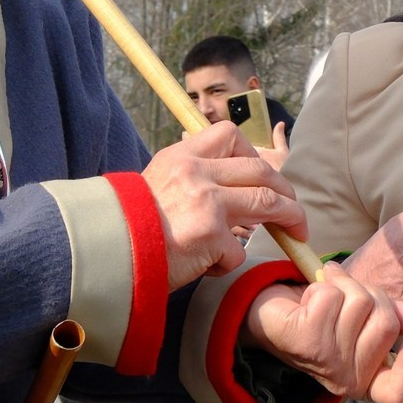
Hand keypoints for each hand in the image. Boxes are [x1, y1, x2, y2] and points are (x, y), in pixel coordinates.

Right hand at [142, 122, 306, 283]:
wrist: (107, 250)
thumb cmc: (130, 224)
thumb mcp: (156, 182)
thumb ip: (190, 178)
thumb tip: (228, 187)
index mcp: (182, 156)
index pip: (231, 136)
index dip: (255, 156)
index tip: (263, 177)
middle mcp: (197, 172)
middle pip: (261, 172)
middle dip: (286, 191)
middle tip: (294, 210)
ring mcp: (207, 202)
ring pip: (267, 203)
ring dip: (288, 219)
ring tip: (295, 234)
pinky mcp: (210, 235)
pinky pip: (237, 250)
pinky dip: (229, 262)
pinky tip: (210, 266)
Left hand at [241, 265, 402, 402]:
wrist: (275, 314)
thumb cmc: (326, 318)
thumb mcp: (367, 319)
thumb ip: (397, 319)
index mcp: (369, 380)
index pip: (399, 394)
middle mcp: (347, 379)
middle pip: (385, 324)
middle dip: (373, 295)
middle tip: (352, 295)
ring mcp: (325, 362)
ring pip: (359, 302)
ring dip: (344, 285)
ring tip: (329, 294)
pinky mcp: (303, 340)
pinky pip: (331, 294)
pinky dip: (323, 284)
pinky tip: (310, 298)